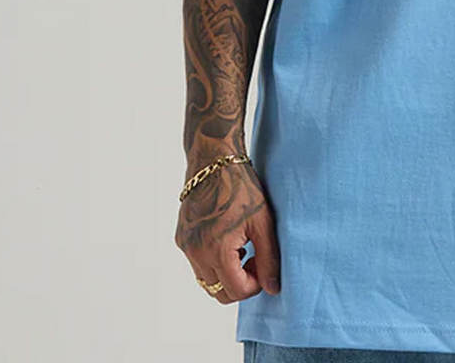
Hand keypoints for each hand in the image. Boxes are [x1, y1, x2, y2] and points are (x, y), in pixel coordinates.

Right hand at [175, 158, 280, 302]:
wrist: (214, 161)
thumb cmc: (242, 187)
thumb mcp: (263, 222)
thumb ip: (269, 259)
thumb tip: (273, 289)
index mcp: (216, 250)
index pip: (235, 291)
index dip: (254, 285)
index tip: (262, 263)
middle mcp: (195, 252)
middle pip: (218, 292)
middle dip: (240, 283)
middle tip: (254, 259)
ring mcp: (186, 246)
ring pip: (207, 280)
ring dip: (226, 273)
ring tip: (242, 246)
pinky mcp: (181, 238)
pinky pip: (197, 264)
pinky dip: (213, 261)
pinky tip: (228, 238)